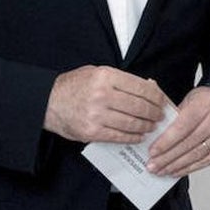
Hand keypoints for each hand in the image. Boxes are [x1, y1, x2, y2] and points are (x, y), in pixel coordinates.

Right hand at [45, 66, 167, 143]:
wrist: (47, 102)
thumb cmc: (73, 86)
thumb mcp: (95, 72)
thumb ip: (120, 80)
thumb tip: (149, 88)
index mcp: (104, 76)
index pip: (141, 88)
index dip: (157, 97)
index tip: (162, 101)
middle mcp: (101, 94)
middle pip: (140, 106)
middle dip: (154, 113)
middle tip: (159, 116)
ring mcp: (96, 115)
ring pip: (133, 123)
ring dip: (146, 126)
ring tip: (150, 126)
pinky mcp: (92, 131)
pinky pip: (120, 136)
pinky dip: (133, 137)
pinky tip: (138, 135)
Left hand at [147, 86, 209, 176]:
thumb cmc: (208, 100)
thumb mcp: (189, 99)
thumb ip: (174, 114)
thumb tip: (155, 132)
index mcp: (204, 105)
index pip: (182, 128)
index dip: (165, 142)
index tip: (152, 152)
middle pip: (188, 144)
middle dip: (167, 158)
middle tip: (152, 166)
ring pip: (196, 155)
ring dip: (176, 166)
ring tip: (161, 171)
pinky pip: (206, 161)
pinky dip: (189, 168)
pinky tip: (177, 171)